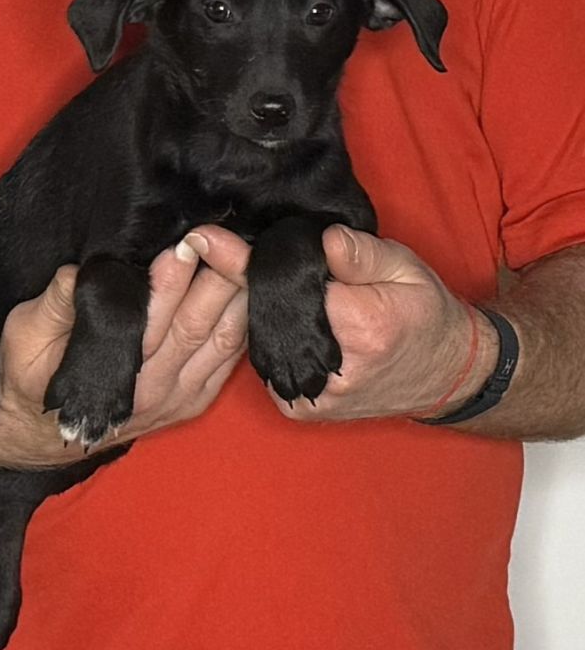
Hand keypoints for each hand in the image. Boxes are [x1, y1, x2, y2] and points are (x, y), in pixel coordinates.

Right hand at [0, 235, 248, 470]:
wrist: (39, 435)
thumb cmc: (29, 376)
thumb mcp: (23, 336)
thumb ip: (53, 306)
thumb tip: (77, 274)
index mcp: (115, 373)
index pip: (152, 320)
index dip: (170, 282)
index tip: (182, 245)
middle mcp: (156, 388)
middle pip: (198, 324)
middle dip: (214, 274)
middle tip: (218, 234)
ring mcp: (182, 396)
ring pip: (227, 339)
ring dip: (238, 292)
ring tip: (242, 248)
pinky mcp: (196, 398)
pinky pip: (234, 356)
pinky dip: (247, 320)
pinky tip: (250, 285)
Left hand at [191, 224, 497, 423]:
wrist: (442, 375)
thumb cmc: (424, 314)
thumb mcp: (406, 268)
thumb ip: (361, 254)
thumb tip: (322, 240)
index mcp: (359, 328)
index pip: (288, 289)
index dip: (249, 262)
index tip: (207, 239)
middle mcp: (328, 371)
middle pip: (266, 317)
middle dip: (249, 285)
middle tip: (230, 251)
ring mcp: (309, 398)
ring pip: (261, 342)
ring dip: (258, 315)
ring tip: (264, 287)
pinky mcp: (298, 410)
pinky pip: (268, 365)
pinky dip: (270, 341)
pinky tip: (282, 323)